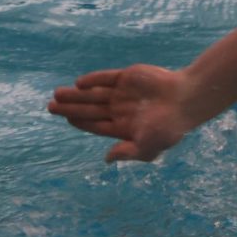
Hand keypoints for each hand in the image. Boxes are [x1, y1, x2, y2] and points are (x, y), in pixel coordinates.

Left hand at [48, 64, 196, 161]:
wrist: (186, 99)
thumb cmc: (169, 126)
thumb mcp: (148, 147)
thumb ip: (127, 153)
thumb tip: (106, 159)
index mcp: (126, 127)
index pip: (97, 125)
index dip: (80, 122)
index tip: (65, 119)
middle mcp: (122, 110)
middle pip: (91, 109)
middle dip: (70, 108)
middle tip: (50, 106)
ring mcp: (125, 93)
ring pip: (94, 94)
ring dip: (76, 94)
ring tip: (56, 94)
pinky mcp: (129, 77)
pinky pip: (106, 78)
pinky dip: (93, 80)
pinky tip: (79, 83)